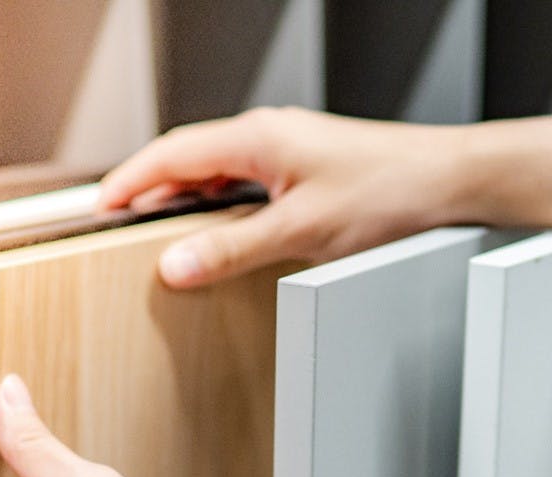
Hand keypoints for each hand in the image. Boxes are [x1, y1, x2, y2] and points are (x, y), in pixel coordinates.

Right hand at [99, 106, 551, 288]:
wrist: (452, 183)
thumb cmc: (391, 194)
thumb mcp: (301, 232)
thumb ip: (232, 250)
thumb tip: (175, 267)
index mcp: (259, 138)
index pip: (172, 154)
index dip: (129, 182)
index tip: (99, 207)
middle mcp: (270, 135)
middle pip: (188, 157)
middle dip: (149, 189)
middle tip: (118, 224)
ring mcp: (289, 148)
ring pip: (217, 168)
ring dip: (184, 197)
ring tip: (159, 231)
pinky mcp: (308, 166)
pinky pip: (244, 179)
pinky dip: (218, 202)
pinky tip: (221, 229)